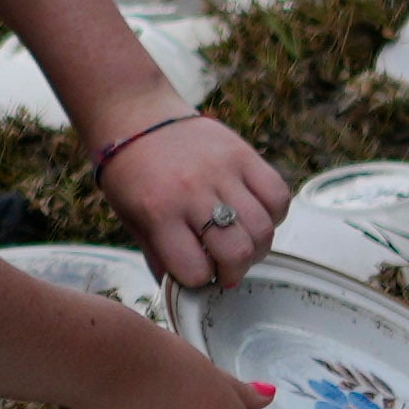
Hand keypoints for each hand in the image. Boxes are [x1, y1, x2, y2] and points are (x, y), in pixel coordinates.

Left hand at [84, 109, 296, 288]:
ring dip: (257, 248)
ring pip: (263, 228)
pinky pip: (277, 195)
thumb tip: (185, 293)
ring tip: (240, 245)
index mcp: (158, 211)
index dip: (198, 280)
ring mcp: (221, 170)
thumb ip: (159, 256)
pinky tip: (254, 217)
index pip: (195, 270)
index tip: (197, 274)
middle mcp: (191, 191)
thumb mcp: (131, 220)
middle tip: (225, 269)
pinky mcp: (242, 154)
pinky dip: (274, 215)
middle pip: (237, 252)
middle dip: (234, 272)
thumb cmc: (130, 173)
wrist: (136, 116)